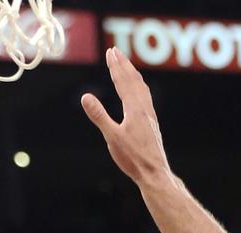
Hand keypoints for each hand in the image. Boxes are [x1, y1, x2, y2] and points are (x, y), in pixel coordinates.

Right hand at [81, 47, 172, 185]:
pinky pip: (146, 99)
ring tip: (127, 66)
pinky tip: (139, 94)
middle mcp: (144, 109)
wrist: (154, 173)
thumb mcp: (112, 137)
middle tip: (116, 51)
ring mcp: (150, 116)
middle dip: (124, 65)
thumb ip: (99, 116)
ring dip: (133, 74)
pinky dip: (140, 88)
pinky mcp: (151, 124)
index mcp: (134, 110)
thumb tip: (85, 96)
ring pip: (142, 89)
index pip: (123, 82)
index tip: (111, 52)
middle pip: (134, 81)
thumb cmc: (133, 158)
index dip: (116, 66)